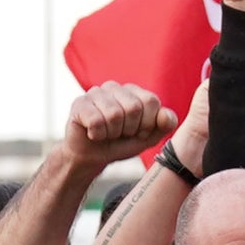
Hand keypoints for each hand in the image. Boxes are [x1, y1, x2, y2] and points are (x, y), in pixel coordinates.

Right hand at [64, 82, 179, 168]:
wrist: (91, 157)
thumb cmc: (120, 144)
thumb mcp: (148, 138)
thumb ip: (163, 126)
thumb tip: (165, 115)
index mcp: (134, 92)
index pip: (151, 101)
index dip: (147, 124)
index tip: (138, 132)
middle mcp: (115, 87)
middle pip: (134, 107)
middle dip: (129, 129)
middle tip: (120, 134)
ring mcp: (96, 93)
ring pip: (114, 114)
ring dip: (112, 133)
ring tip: (106, 134)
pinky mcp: (79, 103)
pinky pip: (96, 121)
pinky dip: (97, 134)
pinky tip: (93, 133)